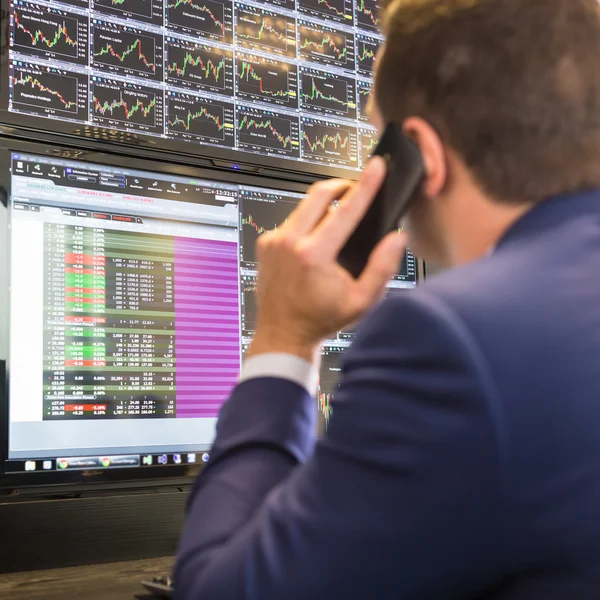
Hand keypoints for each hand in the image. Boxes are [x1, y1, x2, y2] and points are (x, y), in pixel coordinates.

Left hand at [248, 157, 406, 361]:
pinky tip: (314, 243)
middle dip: (341, 186)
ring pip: (303, 207)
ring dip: (323, 207)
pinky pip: (291, 221)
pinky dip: (306, 224)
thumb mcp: (361, 301)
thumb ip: (383, 267)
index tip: (376, 167)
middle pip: (319, 194)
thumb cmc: (320, 319)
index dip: (366, 185)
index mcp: (314, 255)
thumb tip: (396, 238)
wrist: (283, 333)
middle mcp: (289, 242)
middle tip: (355, 189)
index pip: (346, 210)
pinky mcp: (266, 243)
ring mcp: (274, 241)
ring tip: (336, 224)